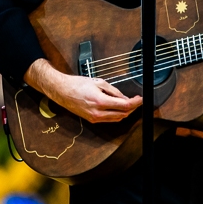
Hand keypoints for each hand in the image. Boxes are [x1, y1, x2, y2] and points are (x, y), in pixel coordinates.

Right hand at [24, 59, 141, 123]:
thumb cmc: (77, 84)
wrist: (62, 91)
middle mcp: (98, 113)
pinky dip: (116, 115)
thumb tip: (124, 98)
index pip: (124, 105)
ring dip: (125, 112)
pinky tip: (118, 108)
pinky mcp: (92, 120)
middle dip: (132, 108)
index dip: (135, 103)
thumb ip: (114, 91)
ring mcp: (95, 118)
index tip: (140, 99)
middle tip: (136, 101)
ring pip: (117, 119)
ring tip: (129, 104)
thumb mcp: (98, 82)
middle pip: (122, 114)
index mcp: (100, 101)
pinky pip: (109, 120)